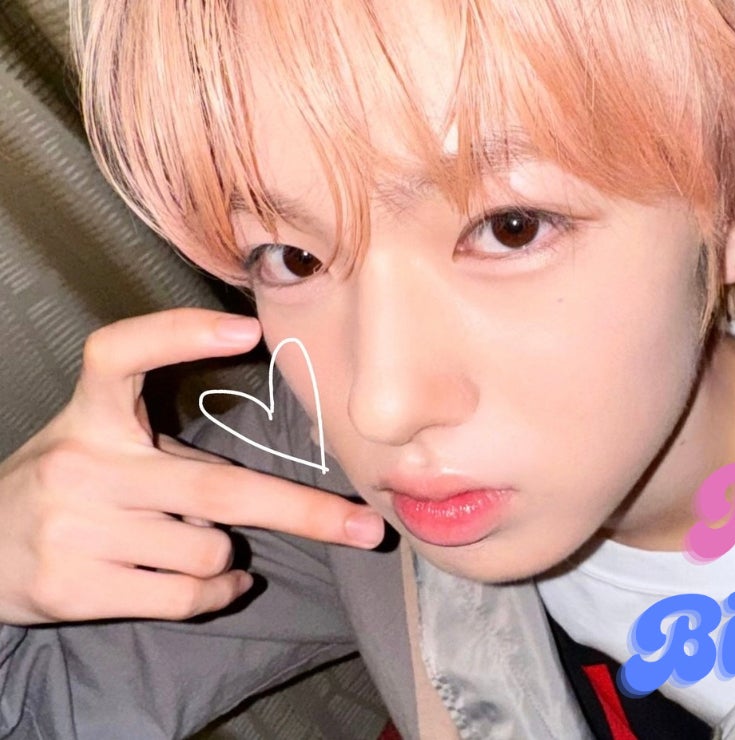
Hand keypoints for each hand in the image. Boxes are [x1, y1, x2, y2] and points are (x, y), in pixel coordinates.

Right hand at [0, 308, 382, 624]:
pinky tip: (214, 584)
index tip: (247, 331)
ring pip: (210, 552)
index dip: (178, 335)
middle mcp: (82, 466)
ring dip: (227, 558)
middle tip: (368, 531)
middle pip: (220, 490)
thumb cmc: (70, 487)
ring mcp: (75, 529)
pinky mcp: (74, 587)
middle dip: (308, 514)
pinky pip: (187, 596)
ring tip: (193, 547)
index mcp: (91, 416)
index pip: (119, 356)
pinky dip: (218, 594)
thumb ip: (172, 448)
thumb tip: (282, 489)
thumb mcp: (101, 444)